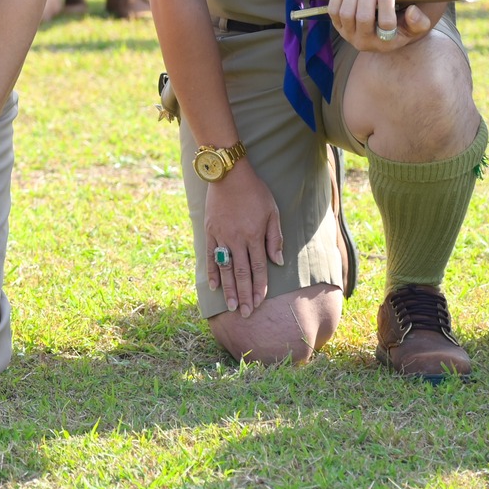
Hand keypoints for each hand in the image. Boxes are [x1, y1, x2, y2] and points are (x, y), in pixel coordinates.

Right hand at [203, 160, 283, 316]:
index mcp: (254, 235)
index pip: (259, 268)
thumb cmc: (255, 192)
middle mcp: (237, 239)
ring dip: (230, 289)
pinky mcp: (210, 231)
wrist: (229, 174)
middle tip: (246, 314)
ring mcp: (221, 236)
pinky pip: (211, 255)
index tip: (259, 302)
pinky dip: (212, 271)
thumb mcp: (272, 212)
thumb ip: (274, 237)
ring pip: (226, 268)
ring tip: (232, 307)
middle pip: (242, 273)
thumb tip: (278, 261)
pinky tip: (214, 286)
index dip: (260, 287)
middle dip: (245, 295)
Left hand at [325, 0, 433, 54]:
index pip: (386, 23)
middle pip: (363, 16)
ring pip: (346, 13)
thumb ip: (419, 22)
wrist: (381, 38)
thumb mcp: (415, 28)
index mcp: (386, 43)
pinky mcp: (337, 27)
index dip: (386, 0)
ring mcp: (348, 35)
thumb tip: (412, 11)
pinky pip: (333, 10)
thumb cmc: (401, 29)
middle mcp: (364, 42)